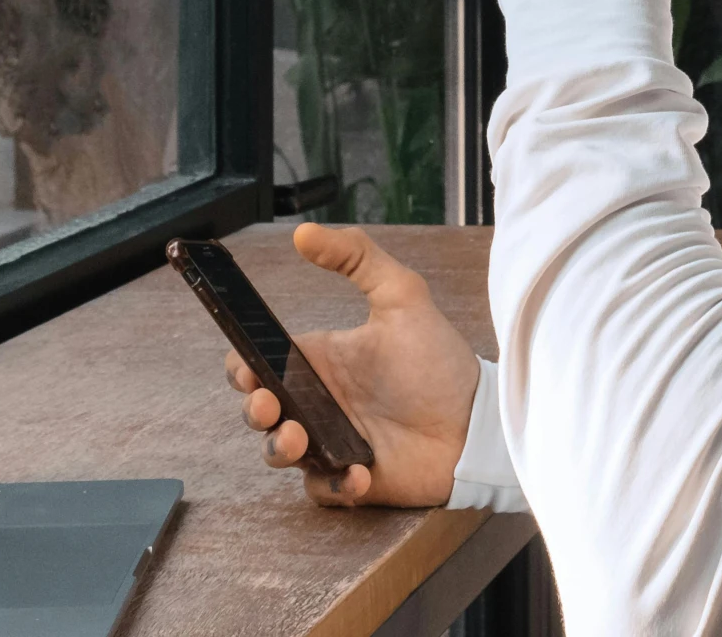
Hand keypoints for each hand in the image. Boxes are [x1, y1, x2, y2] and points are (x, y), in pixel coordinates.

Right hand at [225, 223, 482, 507]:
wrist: (478, 422)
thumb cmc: (439, 361)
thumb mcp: (402, 296)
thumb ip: (357, 256)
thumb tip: (303, 232)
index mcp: (321, 361)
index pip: (259, 365)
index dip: (243, 369)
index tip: (250, 370)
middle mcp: (320, 402)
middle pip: (260, 411)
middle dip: (254, 411)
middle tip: (270, 406)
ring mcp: (333, 442)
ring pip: (279, 452)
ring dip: (280, 448)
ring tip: (302, 440)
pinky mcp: (352, 480)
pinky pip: (322, 490)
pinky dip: (332, 485)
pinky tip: (358, 472)